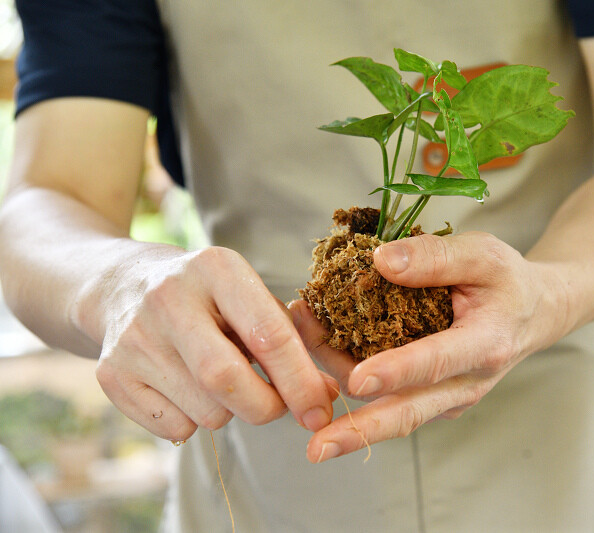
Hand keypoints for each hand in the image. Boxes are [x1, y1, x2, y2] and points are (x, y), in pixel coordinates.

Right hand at [91, 246, 336, 441]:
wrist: (121, 284)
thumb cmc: (208, 297)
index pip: (268, 335)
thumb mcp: (249, 296)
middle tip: (279, 407)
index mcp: (216, 268)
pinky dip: (194, 422)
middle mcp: (168, 298)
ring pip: (205, 412)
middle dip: (267, 407)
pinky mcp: (111, 373)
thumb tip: (324, 397)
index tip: (320, 410)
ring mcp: (134, 337)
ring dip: (230, 412)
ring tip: (221, 378)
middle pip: (227, 380)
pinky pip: (174, 428)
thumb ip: (292, 341)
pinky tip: (187, 387)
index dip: (301, 381)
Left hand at [291, 232, 570, 462]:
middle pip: (408, 414)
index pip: (436, 363)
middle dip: (359, 433)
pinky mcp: (432, 398)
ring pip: (390, 408)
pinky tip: (319, 345)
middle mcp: (464, 383)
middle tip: (315, 449)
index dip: (397, 372)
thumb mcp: (484, 255)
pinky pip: (390, 396)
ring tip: (295, 343)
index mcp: (484, 345)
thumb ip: (436, 258)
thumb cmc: (508, 282)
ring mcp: (447, 397)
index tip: (358, 381)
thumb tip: (380, 262)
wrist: (535, 313)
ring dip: (338, 386)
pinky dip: (350, 377)